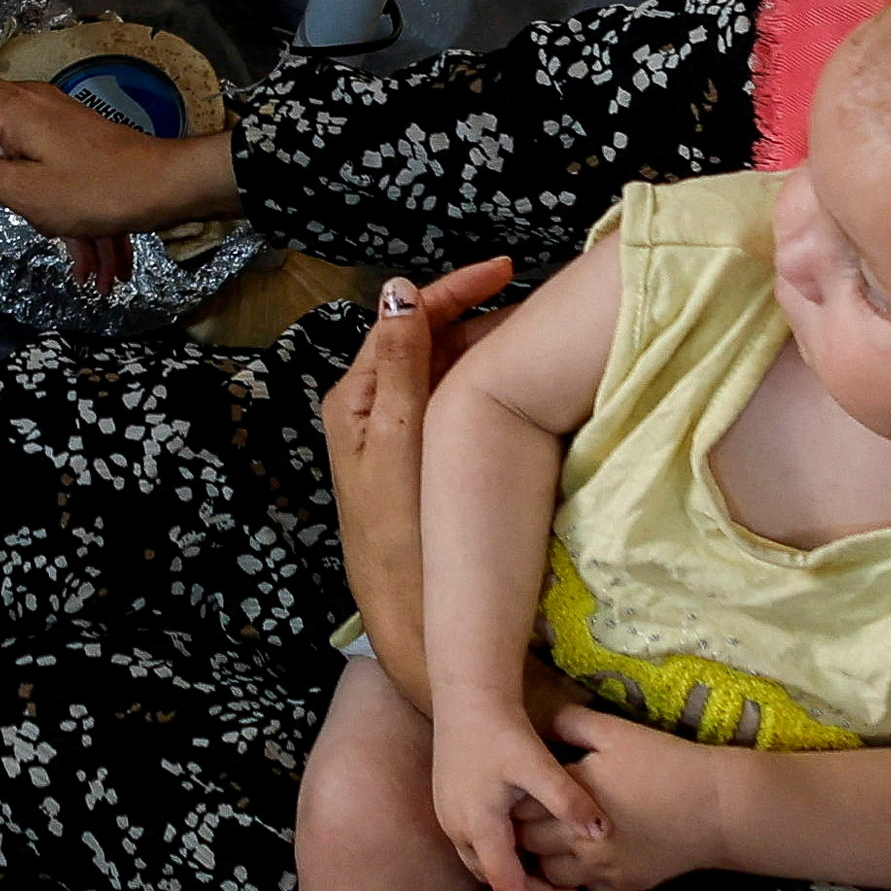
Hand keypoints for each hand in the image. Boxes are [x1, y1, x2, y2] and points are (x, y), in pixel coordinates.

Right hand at [0, 76, 236, 239]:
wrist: (168, 186)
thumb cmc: (95, 189)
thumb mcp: (25, 193)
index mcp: (8, 106)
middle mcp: (28, 99)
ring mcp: (52, 115)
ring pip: (12, 148)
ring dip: (25, 196)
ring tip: (55, 233)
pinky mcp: (71, 134)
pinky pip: (42, 162)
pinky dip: (52, 201)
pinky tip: (81, 247)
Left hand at [321, 260, 520, 677]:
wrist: (410, 620)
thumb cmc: (401, 537)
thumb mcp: (398, 445)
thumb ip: (399, 368)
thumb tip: (399, 290)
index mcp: (356, 398)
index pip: (405, 321)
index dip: (453, 289)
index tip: (506, 270)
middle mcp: (371, 409)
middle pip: (424, 339)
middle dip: (476, 312)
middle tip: (534, 304)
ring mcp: (396, 434)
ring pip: (442, 368)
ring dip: (484, 344)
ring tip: (534, 334)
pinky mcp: (421, 459)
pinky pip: (452, 401)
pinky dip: (484, 381)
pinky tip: (517, 382)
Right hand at [430, 696, 608, 890]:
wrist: (466, 694)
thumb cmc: (500, 729)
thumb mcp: (537, 764)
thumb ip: (568, 800)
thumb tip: (601, 833)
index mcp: (479, 826)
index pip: (507, 885)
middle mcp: (458, 828)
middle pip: (495, 879)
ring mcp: (449, 816)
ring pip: (485, 863)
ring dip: (517, 877)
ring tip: (554, 881)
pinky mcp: (451, 803)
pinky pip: (478, 846)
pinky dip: (504, 857)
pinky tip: (528, 848)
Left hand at [508, 702, 723, 890]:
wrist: (717, 809)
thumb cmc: (665, 764)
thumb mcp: (616, 732)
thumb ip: (573, 724)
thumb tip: (543, 725)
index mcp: (570, 798)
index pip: (519, 806)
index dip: (512, 798)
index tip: (511, 789)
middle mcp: (577, 841)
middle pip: (527, 843)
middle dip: (521, 830)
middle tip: (524, 815)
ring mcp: (600, 870)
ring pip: (549, 874)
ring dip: (544, 858)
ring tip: (550, 839)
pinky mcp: (622, 887)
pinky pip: (584, 890)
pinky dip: (577, 877)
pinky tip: (584, 858)